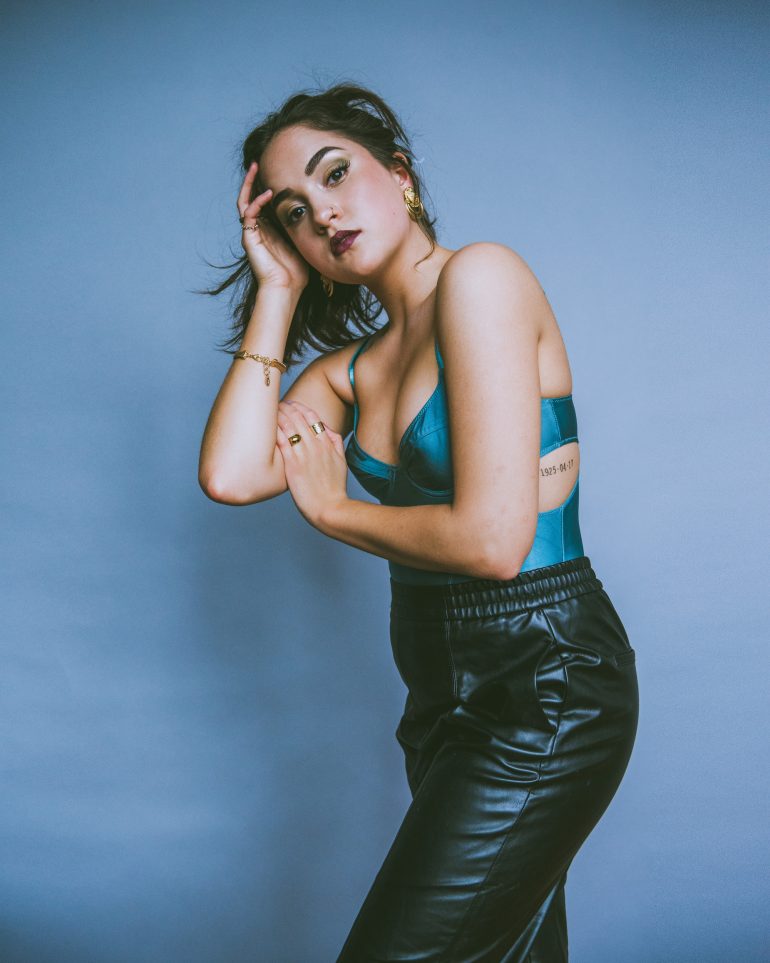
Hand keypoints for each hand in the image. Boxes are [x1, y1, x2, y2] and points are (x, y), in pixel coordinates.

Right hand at [238, 161, 309, 292]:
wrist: (286, 289)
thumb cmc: (297, 271)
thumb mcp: (304, 241)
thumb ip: (306, 226)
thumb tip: (325, 213)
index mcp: (269, 229)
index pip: (263, 202)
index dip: (266, 186)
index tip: (275, 170)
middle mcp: (258, 228)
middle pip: (250, 197)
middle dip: (253, 180)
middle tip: (258, 162)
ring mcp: (252, 233)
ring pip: (244, 202)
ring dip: (249, 184)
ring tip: (255, 167)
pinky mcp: (249, 238)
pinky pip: (248, 214)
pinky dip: (256, 202)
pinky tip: (267, 194)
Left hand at [276, 399, 348, 528]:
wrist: (329, 508)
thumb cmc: (334, 489)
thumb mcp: (342, 462)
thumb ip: (336, 443)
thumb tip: (328, 430)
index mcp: (328, 443)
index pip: (312, 416)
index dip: (300, 407)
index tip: (291, 405)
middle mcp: (316, 445)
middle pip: (298, 417)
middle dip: (285, 407)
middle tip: (276, 404)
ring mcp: (304, 454)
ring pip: (288, 425)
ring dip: (278, 415)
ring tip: (268, 410)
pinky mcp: (292, 465)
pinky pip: (281, 441)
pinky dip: (273, 430)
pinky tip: (266, 426)